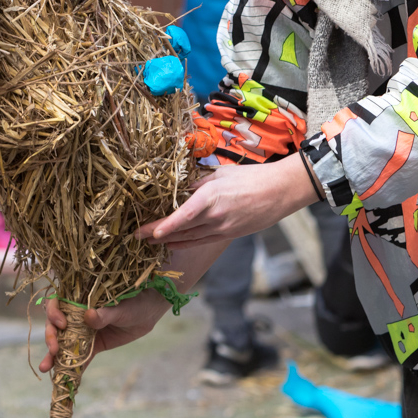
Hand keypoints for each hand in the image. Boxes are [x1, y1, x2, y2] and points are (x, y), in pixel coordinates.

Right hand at [38, 295, 168, 372]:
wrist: (149, 311)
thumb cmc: (134, 300)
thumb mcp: (120, 307)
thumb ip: (105, 313)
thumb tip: (89, 316)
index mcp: (80, 298)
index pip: (58, 303)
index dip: (54, 313)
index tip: (62, 323)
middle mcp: (77, 314)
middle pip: (56, 325)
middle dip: (51, 337)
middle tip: (54, 349)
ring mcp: (84, 331)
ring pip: (64, 343)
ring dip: (53, 356)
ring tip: (45, 368)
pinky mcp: (94, 345)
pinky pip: (80, 357)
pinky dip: (72, 367)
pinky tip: (65, 377)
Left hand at [135, 154, 319, 249]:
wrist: (279, 192)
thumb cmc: (250, 177)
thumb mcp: (220, 174)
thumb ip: (198, 183)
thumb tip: (179, 188)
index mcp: (211, 197)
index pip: (183, 215)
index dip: (165, 226)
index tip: (149, 232)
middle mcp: (215, 216)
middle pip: (181, 229)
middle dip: (157, 234)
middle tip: (137, 236)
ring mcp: (222, 228)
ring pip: (189, 237)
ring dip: (168, 240)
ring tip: (149, 241)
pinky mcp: (228, 234)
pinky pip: (202, 241)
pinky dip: (185, 243)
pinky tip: (171, 244)